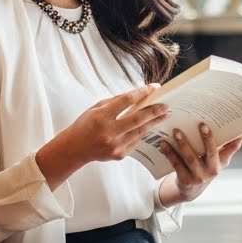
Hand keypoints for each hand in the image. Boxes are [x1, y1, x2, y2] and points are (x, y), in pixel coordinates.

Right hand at [54, 84, 170, 163]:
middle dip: (155, 110)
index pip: (126, 101)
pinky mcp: (119, 155)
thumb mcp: (97, 107)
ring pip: (140, 131)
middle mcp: (109, 132)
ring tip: (165, 114)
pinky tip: (150, 125)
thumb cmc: (86, 124)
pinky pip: (136, 141)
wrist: (74, 148)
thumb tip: (138, 94)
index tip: (154, 87)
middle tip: (166, 104)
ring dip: (154, 122)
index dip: (142, 92)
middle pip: (138, 119)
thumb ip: (117, 101)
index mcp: (101, 117)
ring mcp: (115, 146)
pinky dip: (143, 132)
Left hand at [157, 123, 241, 204]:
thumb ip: (223, 143)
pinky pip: (176, 164)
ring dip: (183, 144)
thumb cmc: (204, 166)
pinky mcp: (185, 180)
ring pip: (191, 158)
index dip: (238, 137)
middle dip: (208, 139)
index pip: (233, 148)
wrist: (191, 190)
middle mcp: (213, 170)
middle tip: (202, 124)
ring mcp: (199, 176)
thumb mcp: (216, 158)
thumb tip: (231, 123)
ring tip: (176, 131)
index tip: (239, 125)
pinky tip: (163, 143)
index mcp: (222, 161)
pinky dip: (169, 153)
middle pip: (211, 153)